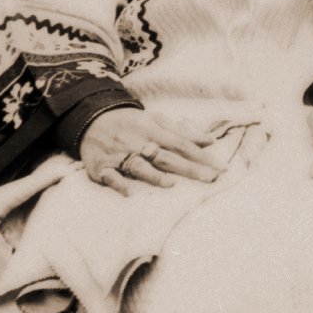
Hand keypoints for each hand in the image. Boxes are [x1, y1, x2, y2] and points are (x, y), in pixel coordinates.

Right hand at [76, 103, 229, 192]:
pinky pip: (110, 177)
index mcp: (152, 130)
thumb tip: (210, 141)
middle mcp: (138, 143)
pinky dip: (119, 184)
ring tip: (171, 184)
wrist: (91, 120)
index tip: (220, 167)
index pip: (181, 143)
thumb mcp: (156, 120)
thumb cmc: (131, 123)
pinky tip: (130, 193)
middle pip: (166, 157)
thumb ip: (183, 131)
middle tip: (211, 178)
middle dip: (189, 168)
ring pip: (138, 166)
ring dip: (154, 176)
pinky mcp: (101, 167)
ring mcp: (119, 155)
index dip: (201, 155)